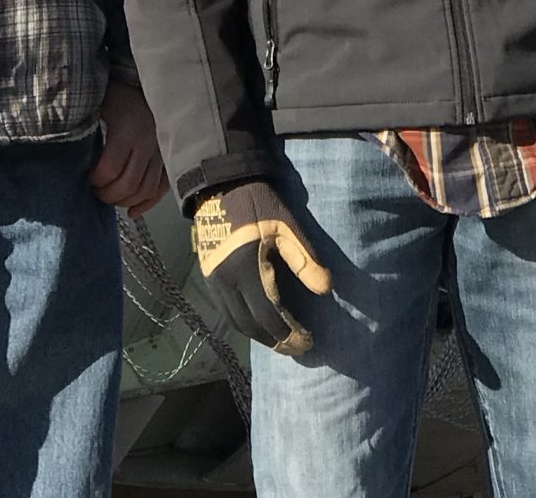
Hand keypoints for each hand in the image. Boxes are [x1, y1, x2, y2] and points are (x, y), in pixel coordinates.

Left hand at [90, 80, 167, 214]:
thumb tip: (65, 150)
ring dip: (125, 200)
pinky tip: (132, 211)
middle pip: (129, 184)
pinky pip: (162, 187)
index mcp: (127, 130)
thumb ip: (84, 125)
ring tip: (110, 197)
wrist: (146, 82)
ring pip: (146, 189)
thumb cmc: (118, 93)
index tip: (87, 178)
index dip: (96, 180)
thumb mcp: (97, 103)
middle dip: (108, 195)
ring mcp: (161, 151)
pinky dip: (148, 203)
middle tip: (96, 192)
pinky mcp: (168, 156)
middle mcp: (147, 143)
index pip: (110, 169)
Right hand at [190, 180, 332, 355]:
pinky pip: (226, 311)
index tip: (308, 341)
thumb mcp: (286, 226)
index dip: (289, 332)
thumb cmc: (257, 204)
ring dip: (259, 336)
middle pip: (251, 326)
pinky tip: (259, 324)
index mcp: (246, 270)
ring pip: (236, 322)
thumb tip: (326, 289)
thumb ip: (305, 259)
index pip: (269, 315)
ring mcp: (213, 281)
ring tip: (281, 341)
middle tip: (297, 348)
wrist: (220, 185)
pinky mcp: (208, 277)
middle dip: (276, 341)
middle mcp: (226, 282)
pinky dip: (245, 324)